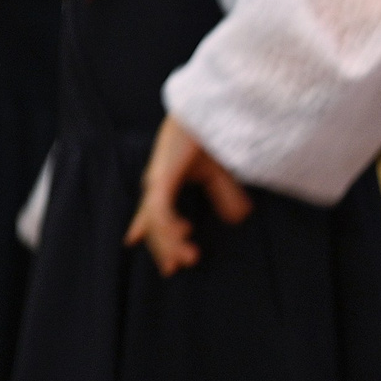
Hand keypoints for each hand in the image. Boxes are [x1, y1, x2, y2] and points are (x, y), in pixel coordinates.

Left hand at [125, 115, 250, 276]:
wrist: (208, 111)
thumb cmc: (210, 135)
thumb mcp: (219, 172)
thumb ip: (225, 195)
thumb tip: (238, 219)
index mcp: (166, 180)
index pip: (154, 211)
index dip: (146, 229)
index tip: (141, 247)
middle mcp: (157, 183)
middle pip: (153, 223)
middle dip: (164, 247)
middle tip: (174, 269)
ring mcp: (157, 181)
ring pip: (156, 222)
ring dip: (171, 243)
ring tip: (189, 258)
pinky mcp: (161, 178)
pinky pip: (160, 211)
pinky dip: (168, 226)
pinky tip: (183, 232)